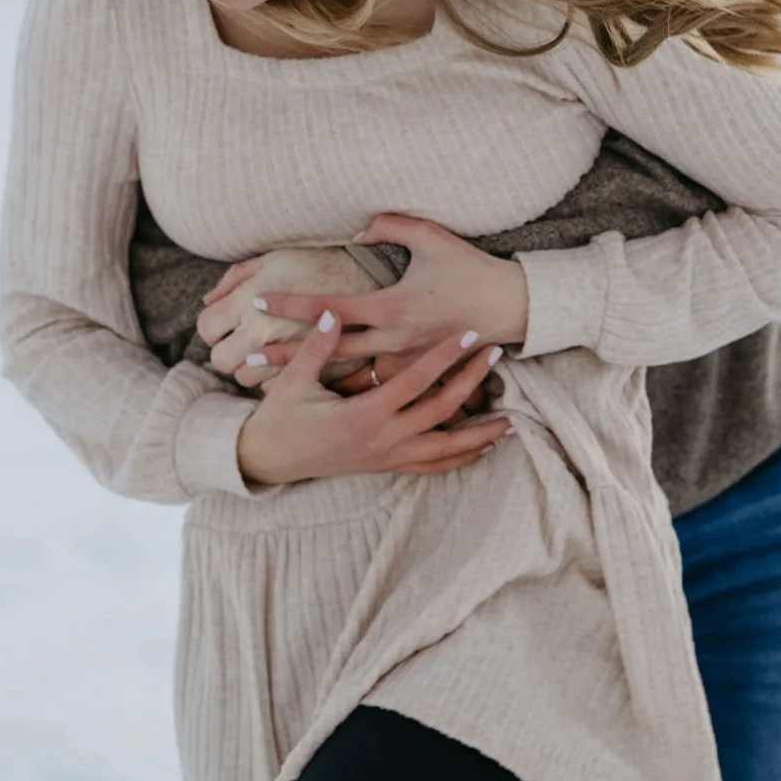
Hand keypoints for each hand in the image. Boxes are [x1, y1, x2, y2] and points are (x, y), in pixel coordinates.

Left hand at [201, 215, 529, 389]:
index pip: (330, 308)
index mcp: (392, 308)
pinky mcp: (416, 375)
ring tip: (268, 385)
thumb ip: (391, 226)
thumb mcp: (432, 238)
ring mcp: (404, 364)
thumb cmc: (471, 270)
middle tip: (243, 358)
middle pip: (326, 353)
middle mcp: (393, 342)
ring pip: (346, 378)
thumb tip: (356, 228)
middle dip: (284, 357)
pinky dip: (344, 391)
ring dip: (310, 381)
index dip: (293, 302)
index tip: (260, 299)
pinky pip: (373, 388)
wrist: (513, 308)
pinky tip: (316, 395)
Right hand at [232, 308, 515, 489]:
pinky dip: (458, 458)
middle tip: (496, 356)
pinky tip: (480, 449)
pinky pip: (431, 466)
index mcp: (363, 415)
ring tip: (509, 420)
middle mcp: (382, 440)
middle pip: (441, 410)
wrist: (270, 460)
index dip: (444, 356)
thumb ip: (317, 348)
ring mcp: (387, 457)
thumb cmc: (281, 418)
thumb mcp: (294, 381)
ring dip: (478, 434)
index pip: (415, 381)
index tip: (468, 335)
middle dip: (471, 382)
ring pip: (445, 448)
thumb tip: (332, 313)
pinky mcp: (386, 467)